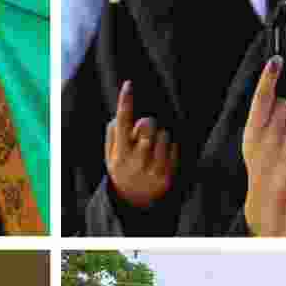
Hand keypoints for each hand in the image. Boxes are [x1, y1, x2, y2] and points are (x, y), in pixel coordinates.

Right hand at [105, 81, 178, 209]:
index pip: (122, 122)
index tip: (129, 85)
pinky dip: (171, 146)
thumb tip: (121, 114)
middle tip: (147, 129)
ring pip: (164, 134)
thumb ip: (114, 133)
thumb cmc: (123, 167)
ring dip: (161, 134)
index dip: (125, 102)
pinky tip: (163, 154)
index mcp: (120, 152)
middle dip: (149, 122)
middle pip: (147, 125)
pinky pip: (174, 148)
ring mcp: (152, 169)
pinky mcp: (167, 175)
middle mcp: (135, 160)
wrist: (134, 200)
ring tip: (155, 145)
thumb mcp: (111, 154)